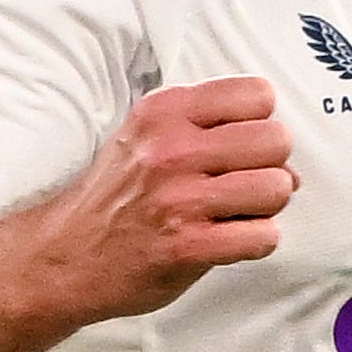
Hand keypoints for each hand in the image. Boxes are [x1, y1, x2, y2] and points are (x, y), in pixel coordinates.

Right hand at [26, 77, 292, 328]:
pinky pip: (263, 236)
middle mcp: (171, 149)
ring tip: (238, 213)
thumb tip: (288, 165)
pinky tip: (231, 240)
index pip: (257, 95)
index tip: (240, 145)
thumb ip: (212, 134)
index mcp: (165, 112)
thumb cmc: (117, 196)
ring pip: (277, 187)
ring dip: (267, 207)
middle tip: (243, 183)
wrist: (63, 256)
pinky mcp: (186, 245)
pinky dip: (257, 242)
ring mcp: (179, 198)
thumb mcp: (148, 139)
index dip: (259, 123)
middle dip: (270, 165)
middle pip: (275, 140)